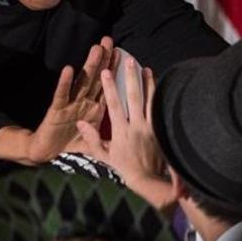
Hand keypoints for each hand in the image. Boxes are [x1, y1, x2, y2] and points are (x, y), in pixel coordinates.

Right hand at [25, 36, 110, 164]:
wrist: (47, 153)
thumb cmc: (69, 144)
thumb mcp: (93, 141)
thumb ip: (104, 136)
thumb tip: (122, 131)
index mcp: (95, 108)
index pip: (108, 86)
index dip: (114, 70)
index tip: (123, 54)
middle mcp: (84, 102)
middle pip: (97, 78)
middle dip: (104, 59)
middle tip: (109, 41)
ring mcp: (71, 104)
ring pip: (82, 82)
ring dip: (90, 65)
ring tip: (97, 49)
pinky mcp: (56, 110)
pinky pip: (62, 95)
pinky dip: (65, 83)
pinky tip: (69, 70)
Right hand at [76, 56, 174, 211]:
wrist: (149, 179)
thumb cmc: (125, 168)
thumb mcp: (105, 156)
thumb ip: (92, 139)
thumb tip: (81, 123)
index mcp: (121, 132)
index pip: (114, 105)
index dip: (110, 88)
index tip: (106, 72)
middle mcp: (136, 126)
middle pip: (134, 97)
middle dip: (131, 78)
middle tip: (129, 61)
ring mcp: (150, 127)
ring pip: (150, 100)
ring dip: (148, 83)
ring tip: (146, 68)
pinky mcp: (160, 129)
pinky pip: (159, 109)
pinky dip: (159, 96)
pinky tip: (159, 85)